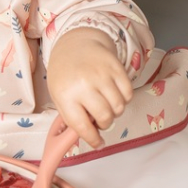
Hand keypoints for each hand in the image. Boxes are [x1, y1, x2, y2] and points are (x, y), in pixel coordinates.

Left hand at [46, 28, 133, 147]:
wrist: (76, 44)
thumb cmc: (65, 74)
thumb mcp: (59, 96)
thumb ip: (72, 116)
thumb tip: (90, 136)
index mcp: (65, 94)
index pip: (81, 125)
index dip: (92, 138)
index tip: (98, 143)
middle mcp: (84, 84)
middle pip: (104, 117)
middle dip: (104, 123)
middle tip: (100, 119)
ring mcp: (101, 74)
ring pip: (119, 107)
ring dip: (115, 111)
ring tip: (106, 104)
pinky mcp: (116, 67)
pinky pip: (128, 94)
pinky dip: (124, 99)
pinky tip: (113, 94)